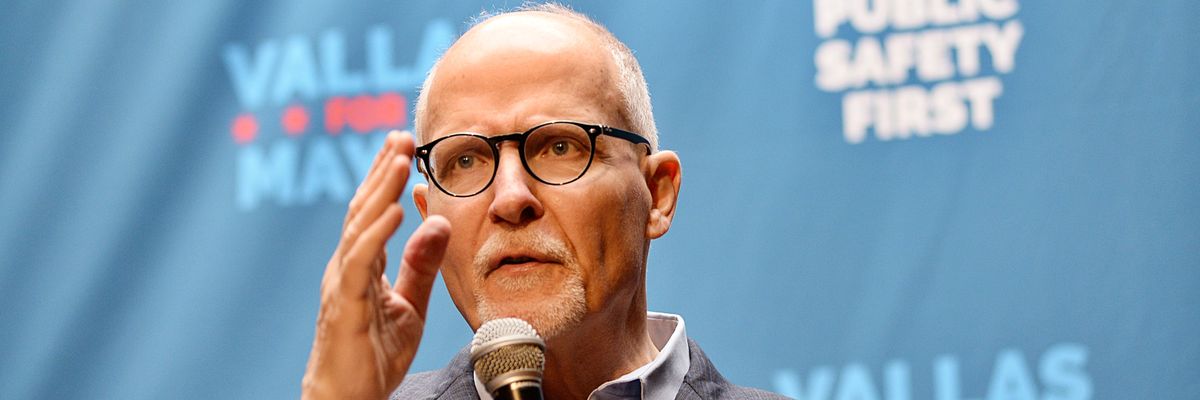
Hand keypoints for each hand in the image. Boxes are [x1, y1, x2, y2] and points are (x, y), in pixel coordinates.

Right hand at [301, 131, 450, 399]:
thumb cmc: (372, 356)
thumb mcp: (409, 305)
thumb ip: (421, 265)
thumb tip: (440, 222)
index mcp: (360, 266)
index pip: (372, 213)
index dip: (386, 179)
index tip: (403, 146)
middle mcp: (346, 268)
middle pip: (362, 210)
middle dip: (382, 171)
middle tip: (401, 134)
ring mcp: (342, 285)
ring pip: (359, 227)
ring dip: (381, 191)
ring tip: (400, 160)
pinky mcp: (345, 306)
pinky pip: (361, 263)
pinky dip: (378, 234)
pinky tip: (396, 211)